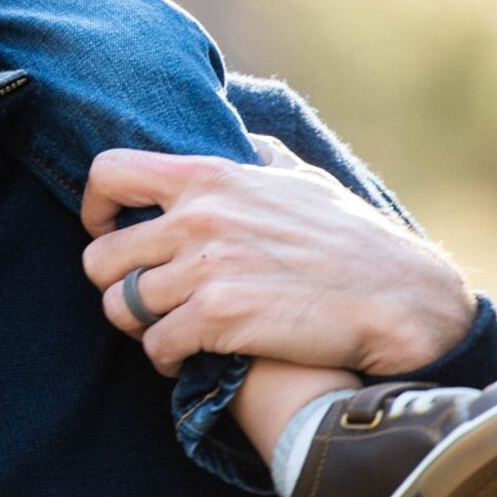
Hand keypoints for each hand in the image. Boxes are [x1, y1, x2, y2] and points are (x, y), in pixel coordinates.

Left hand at [79, 148, 478, 381]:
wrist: (402, 299)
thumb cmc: (356, 241)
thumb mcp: (303, 179)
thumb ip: (260, 157)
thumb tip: (242, 137)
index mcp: (210, 177)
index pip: (109, 173)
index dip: (95, 208)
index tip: (110, 232)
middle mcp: (198, 218)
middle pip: (100, 257)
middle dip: (114, 284)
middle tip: (145, 301)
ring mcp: (205, 269)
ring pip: (121, 308)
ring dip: (140, 327)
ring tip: (169, 332)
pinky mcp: (219, 318)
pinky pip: (156, 346)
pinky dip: (166, 359)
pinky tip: (190, 358)